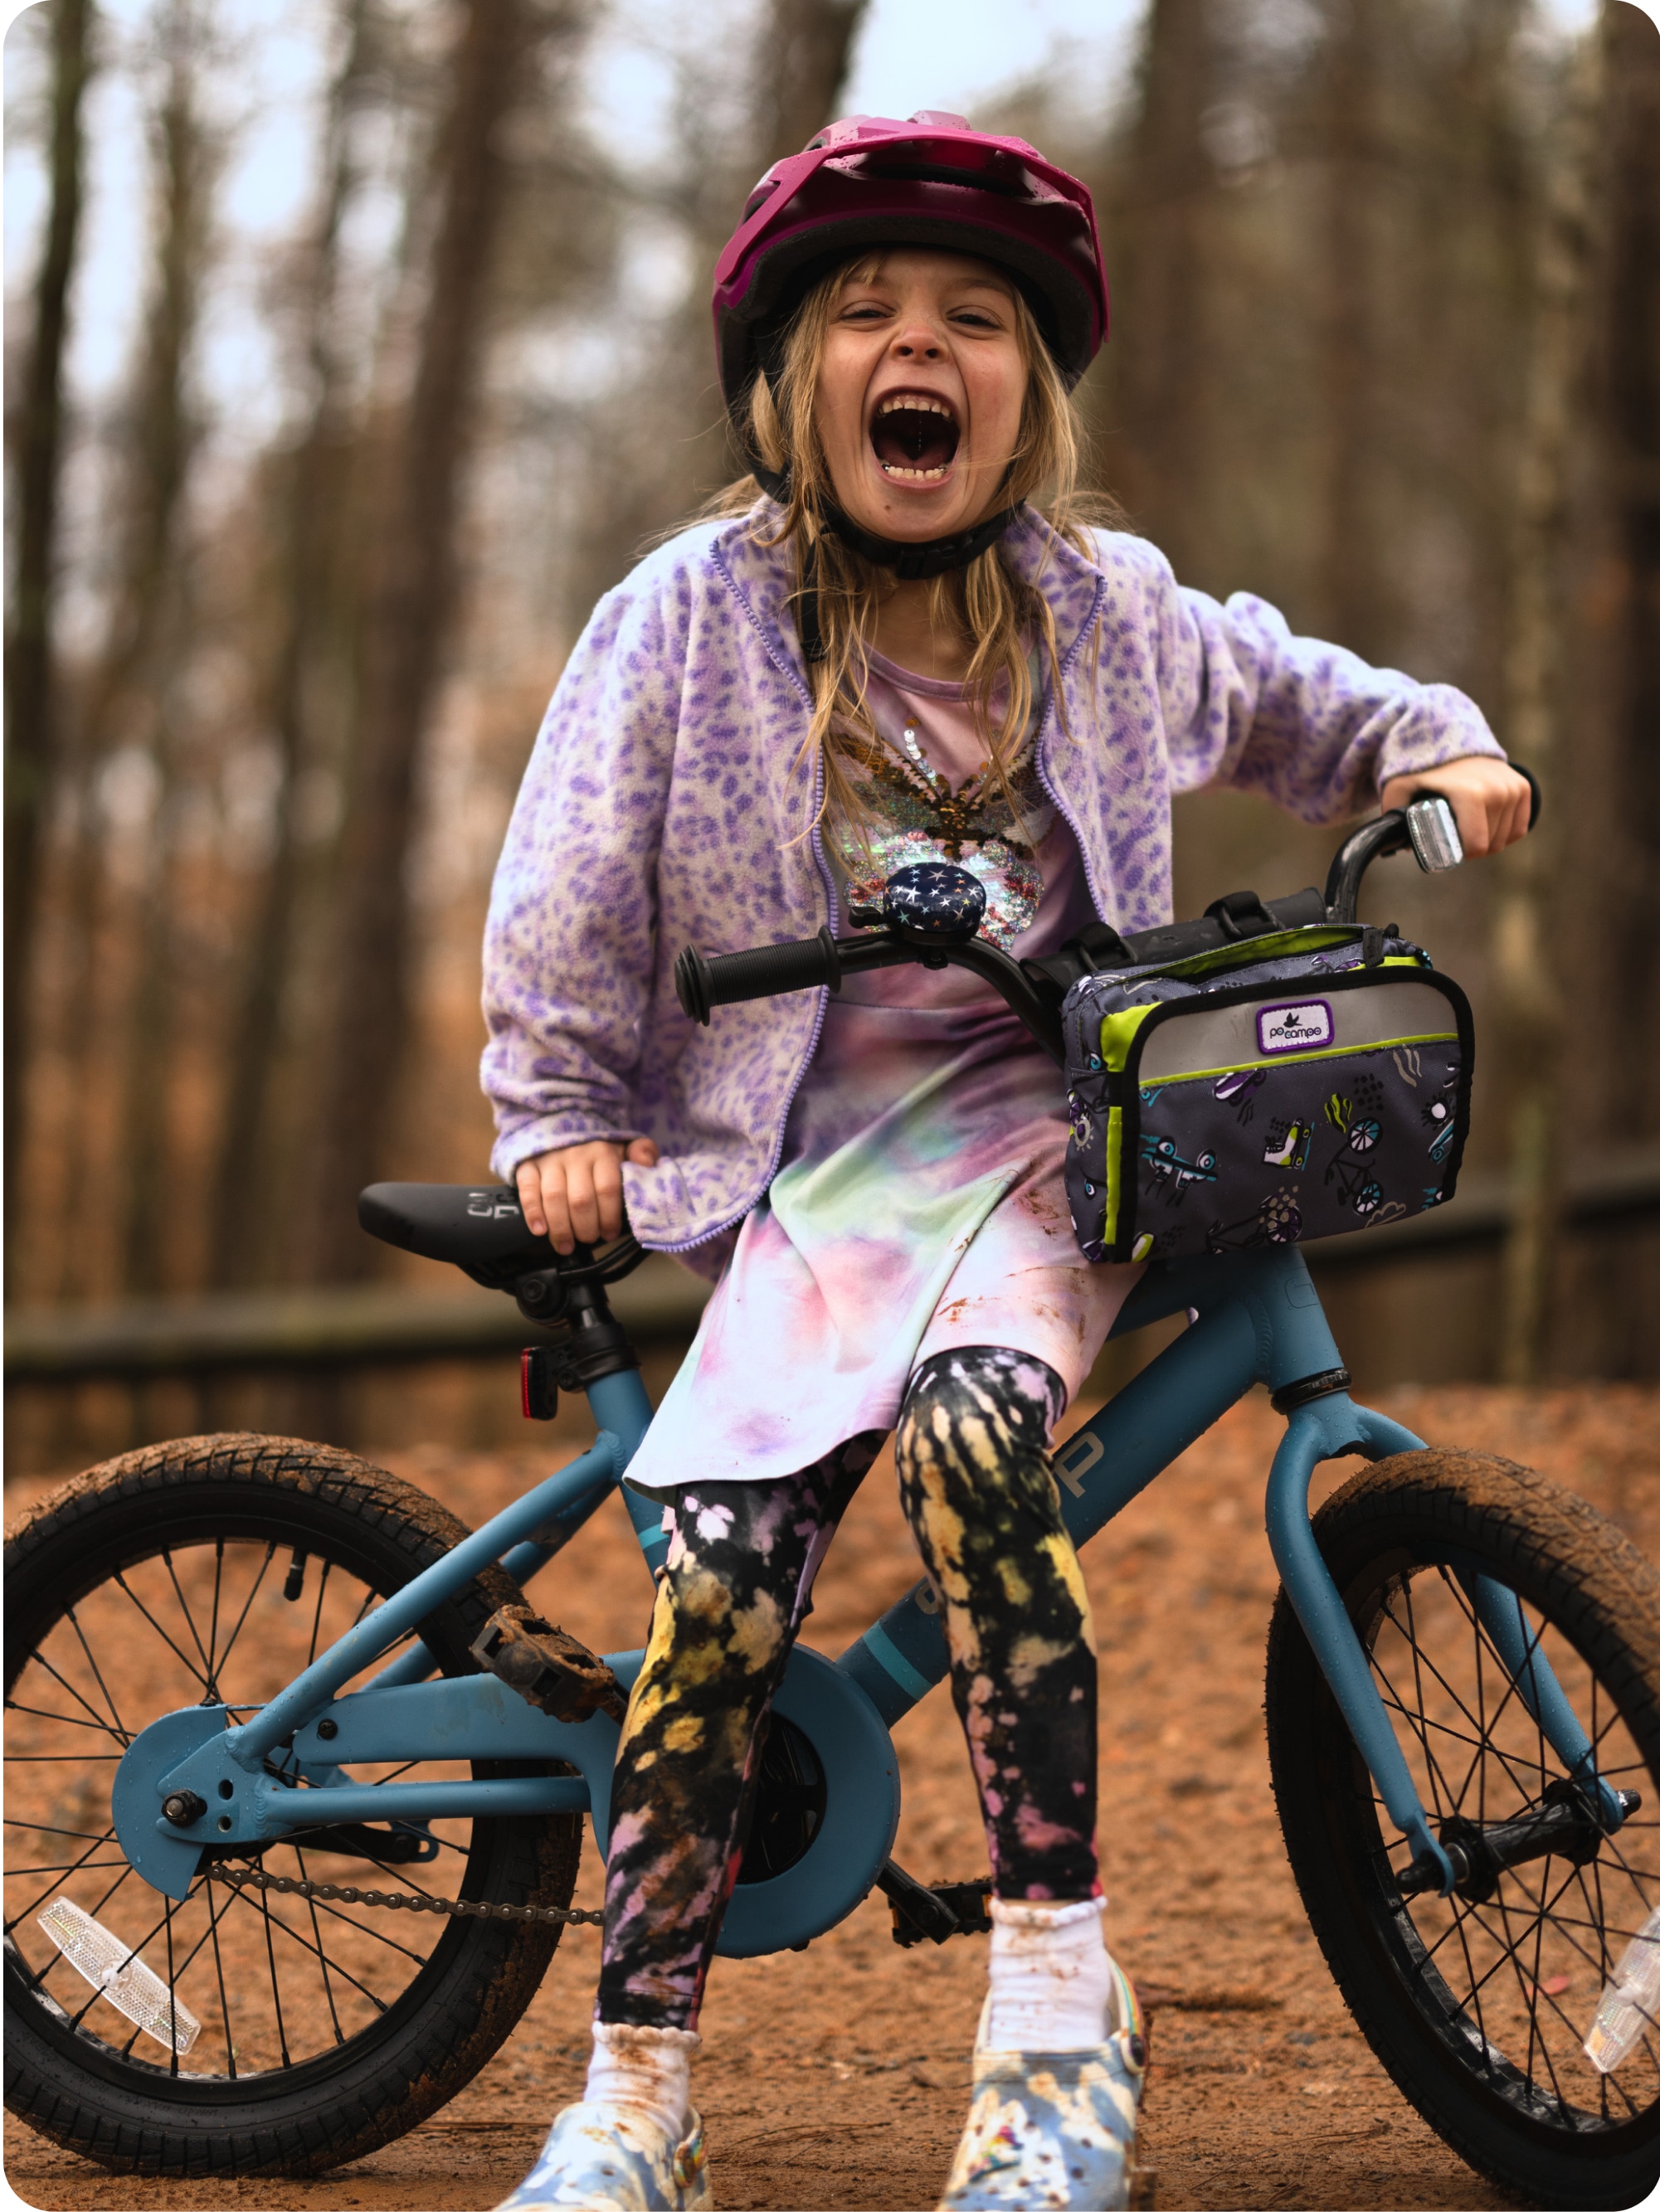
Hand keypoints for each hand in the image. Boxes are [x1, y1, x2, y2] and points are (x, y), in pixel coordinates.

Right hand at [515, 1138, 659, 1253]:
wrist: (559, 1125)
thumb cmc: (596, 1146)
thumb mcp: (624, 1144)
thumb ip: (642, 1152)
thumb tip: (648, 1162)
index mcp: (603, 1152)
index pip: (608, 1189)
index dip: (609, 1217)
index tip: (609, 1234)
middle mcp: (575, 1155)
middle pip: (580, 1199)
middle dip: (585, 1228)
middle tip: (588, 1239)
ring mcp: (549, 1160)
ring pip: (554, 1198)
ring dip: (560, 1228)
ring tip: (566, 1246)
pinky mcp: (527, 1165)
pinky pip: (527, 1190)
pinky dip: (532, 1212)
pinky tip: (539, 1230)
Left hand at [1378, 756, 1532, 858]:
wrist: (1450, 732)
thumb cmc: (1422, 765)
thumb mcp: (1399, 786)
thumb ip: (1391, 813)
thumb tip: (1394, 844)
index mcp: (1471, 795)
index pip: (1475, 846)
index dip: (1459, 856)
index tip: (1446, 851)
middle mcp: (1498, 791)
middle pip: (1490, 845)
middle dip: (1471, 850)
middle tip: (1452, 841)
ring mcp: (1513, 788)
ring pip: (1505, 839)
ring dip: (1487, 841)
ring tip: (1466, 831)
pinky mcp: (1522, 786)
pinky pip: (1519, 827)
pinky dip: (1506, 834)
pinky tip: (1488, 828)